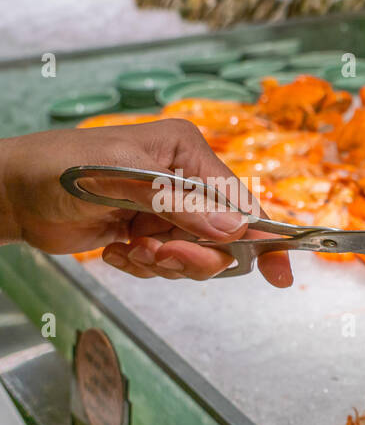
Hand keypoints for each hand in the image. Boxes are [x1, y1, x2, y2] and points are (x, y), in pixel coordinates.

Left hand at [0, 120, 291, 285]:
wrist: (12, 193)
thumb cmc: (57, 170)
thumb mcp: (120, 183)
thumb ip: (178, 206)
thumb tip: (232, 230)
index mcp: (186, 153)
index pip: (239, 201)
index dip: (262, 237)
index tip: (278, 272)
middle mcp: (185, 180)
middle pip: (223, 237)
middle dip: (191, 254)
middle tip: (154, 252)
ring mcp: (168, 208)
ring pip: (197, 256)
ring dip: (163, 262)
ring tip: (128, 248)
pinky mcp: (151, 233)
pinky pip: (169, 265)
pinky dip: (144, 267)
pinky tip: (116, 250)